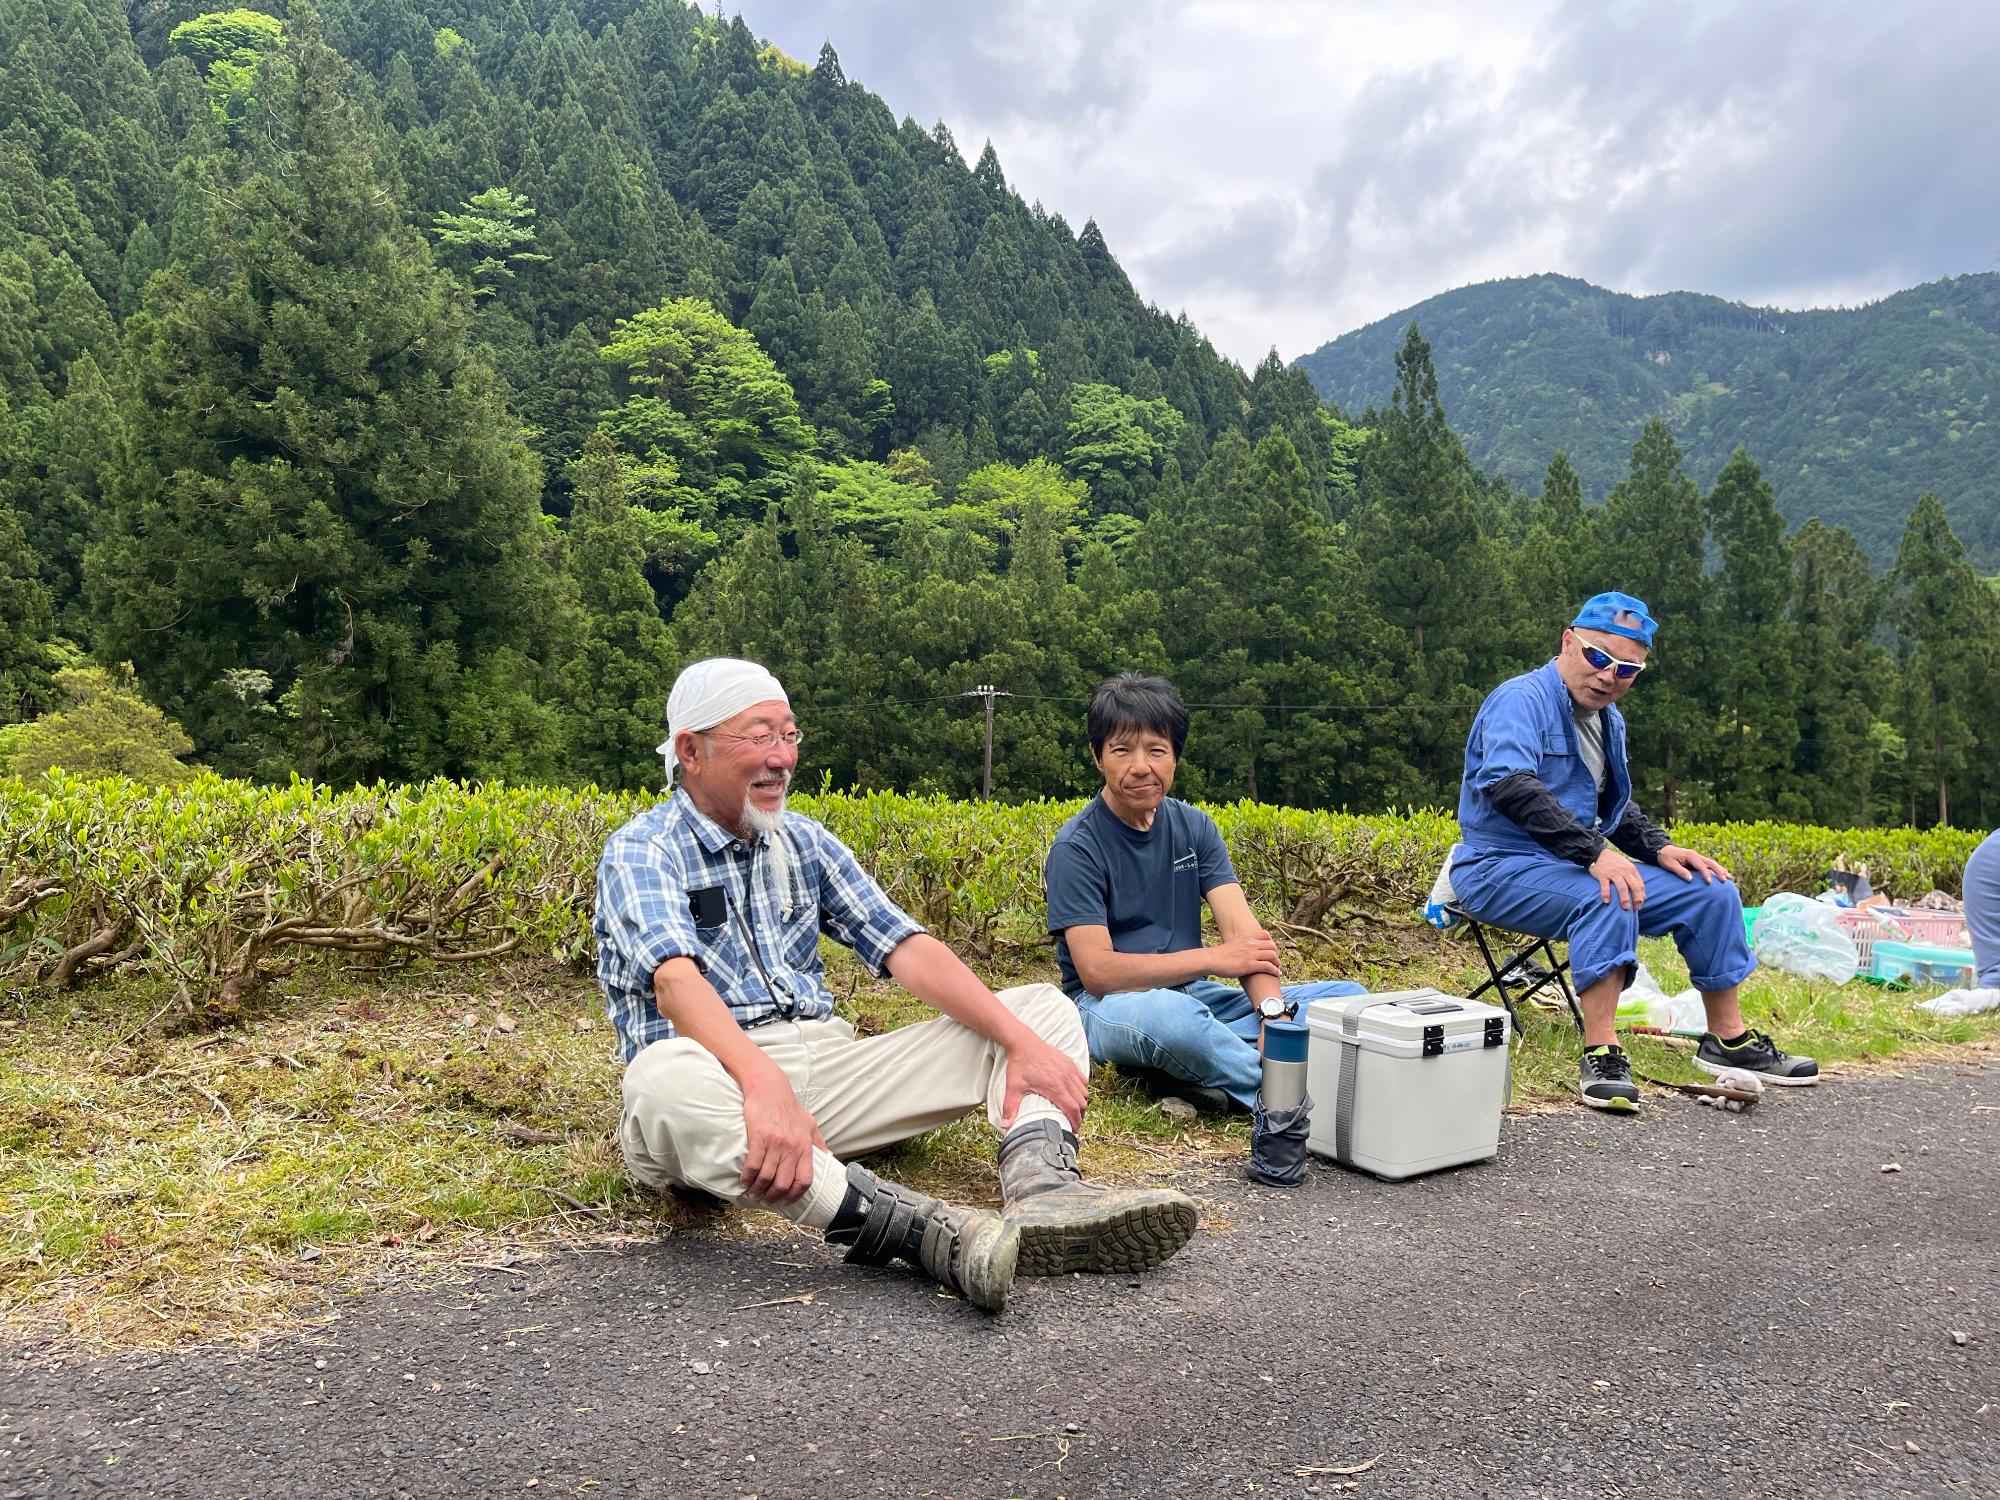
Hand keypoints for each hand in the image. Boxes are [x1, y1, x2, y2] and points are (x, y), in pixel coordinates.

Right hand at [738, 1074, 827, 1205]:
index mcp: (805, 1146)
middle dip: (773, 1196)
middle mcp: (792, 1147)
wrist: (769, 1088)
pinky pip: (753, 1165)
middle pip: (783, 1183)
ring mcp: (775, 1143)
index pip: (804, 1180)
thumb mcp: (810, 1123)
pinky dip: (748, 1177)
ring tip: (754, 1192)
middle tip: (766, 1199)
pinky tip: (745, 1180)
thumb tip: (827, 1158)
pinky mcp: (759, 1138)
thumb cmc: (789, 1106)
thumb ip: (818, 1142)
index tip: (786, 1201)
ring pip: (767, 1177)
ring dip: (758, 1189)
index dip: (795, 1195)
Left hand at [998, 1032, 1088, 1130]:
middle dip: (1080, 1116)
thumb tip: (1005, 1126)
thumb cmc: (1019, 1065)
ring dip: (1082, 1103)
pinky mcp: (1070, 1063)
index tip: (1073, 1130)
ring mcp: (1069, 1070)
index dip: (1075, 1122)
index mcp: (1055, 1088)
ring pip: (1084, 1092)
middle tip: (1074, 1123)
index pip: (1072, 1109)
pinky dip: (1082, 1089)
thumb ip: (1010, 1107)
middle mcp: (1065, 1079)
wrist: (1024, 1042)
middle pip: (1081, 1103)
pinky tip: (1075, 1094)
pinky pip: (1082, 1080)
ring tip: (1075, 1111)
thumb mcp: (1013, 1087)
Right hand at [1208, 929, 1281, 980]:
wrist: (1212, 959)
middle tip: (1275, 960)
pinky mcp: (1250, 965)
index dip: (1271, 942)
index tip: (1271, 949)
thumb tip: (1245, 950)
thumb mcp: (1233, 943)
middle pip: (1271, 945)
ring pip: (1272, 955)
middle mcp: (1251, 943)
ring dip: (1277, 962)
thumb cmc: (1220, 955)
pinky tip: (1276, 973)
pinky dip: (1274, 970)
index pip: (1265, 935)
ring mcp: (1251, 954)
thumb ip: (1242, 945)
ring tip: (1277, 968)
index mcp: (1247, 937)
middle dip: (1275, 953)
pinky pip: (1268, 966)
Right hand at [1589, 846, 1645, 909]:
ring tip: (1626, 908)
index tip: (1640, 903)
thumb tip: (1641, 893)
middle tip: (1636, 908)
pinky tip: (1606, 901)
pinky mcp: (1603, 875)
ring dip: (1625, 899)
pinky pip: (1605, 886)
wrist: (1598, 853)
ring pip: (1622, 887)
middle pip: (1634, 887)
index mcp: (1631, 869)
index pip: (1640, 884)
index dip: (1641, 895)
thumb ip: (1633, 877)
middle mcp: (1624, 871)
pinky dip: (1606, 894)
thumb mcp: (1627, 866)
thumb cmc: (1614, 862)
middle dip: (1637, 899)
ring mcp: (1613, 873)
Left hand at [1657, 844, 1732, 883]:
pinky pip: (1710, 864)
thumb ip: (1680, 871)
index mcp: (1690, 856)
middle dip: (1719, 871)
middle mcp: (1696, 855)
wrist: (1663, 850)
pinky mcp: (1698, 860)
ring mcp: (1698, 857)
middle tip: (1725, 881)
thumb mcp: (1670, 865)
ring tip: (1729, 878)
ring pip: (1712, 863)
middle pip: (1711, 863)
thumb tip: (1690, 879)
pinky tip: (1724, 873)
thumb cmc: (1666, 858)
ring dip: (1721, 870)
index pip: (1701, 866)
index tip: (1709, 882)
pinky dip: (1718, 868)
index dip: (1706, 874)